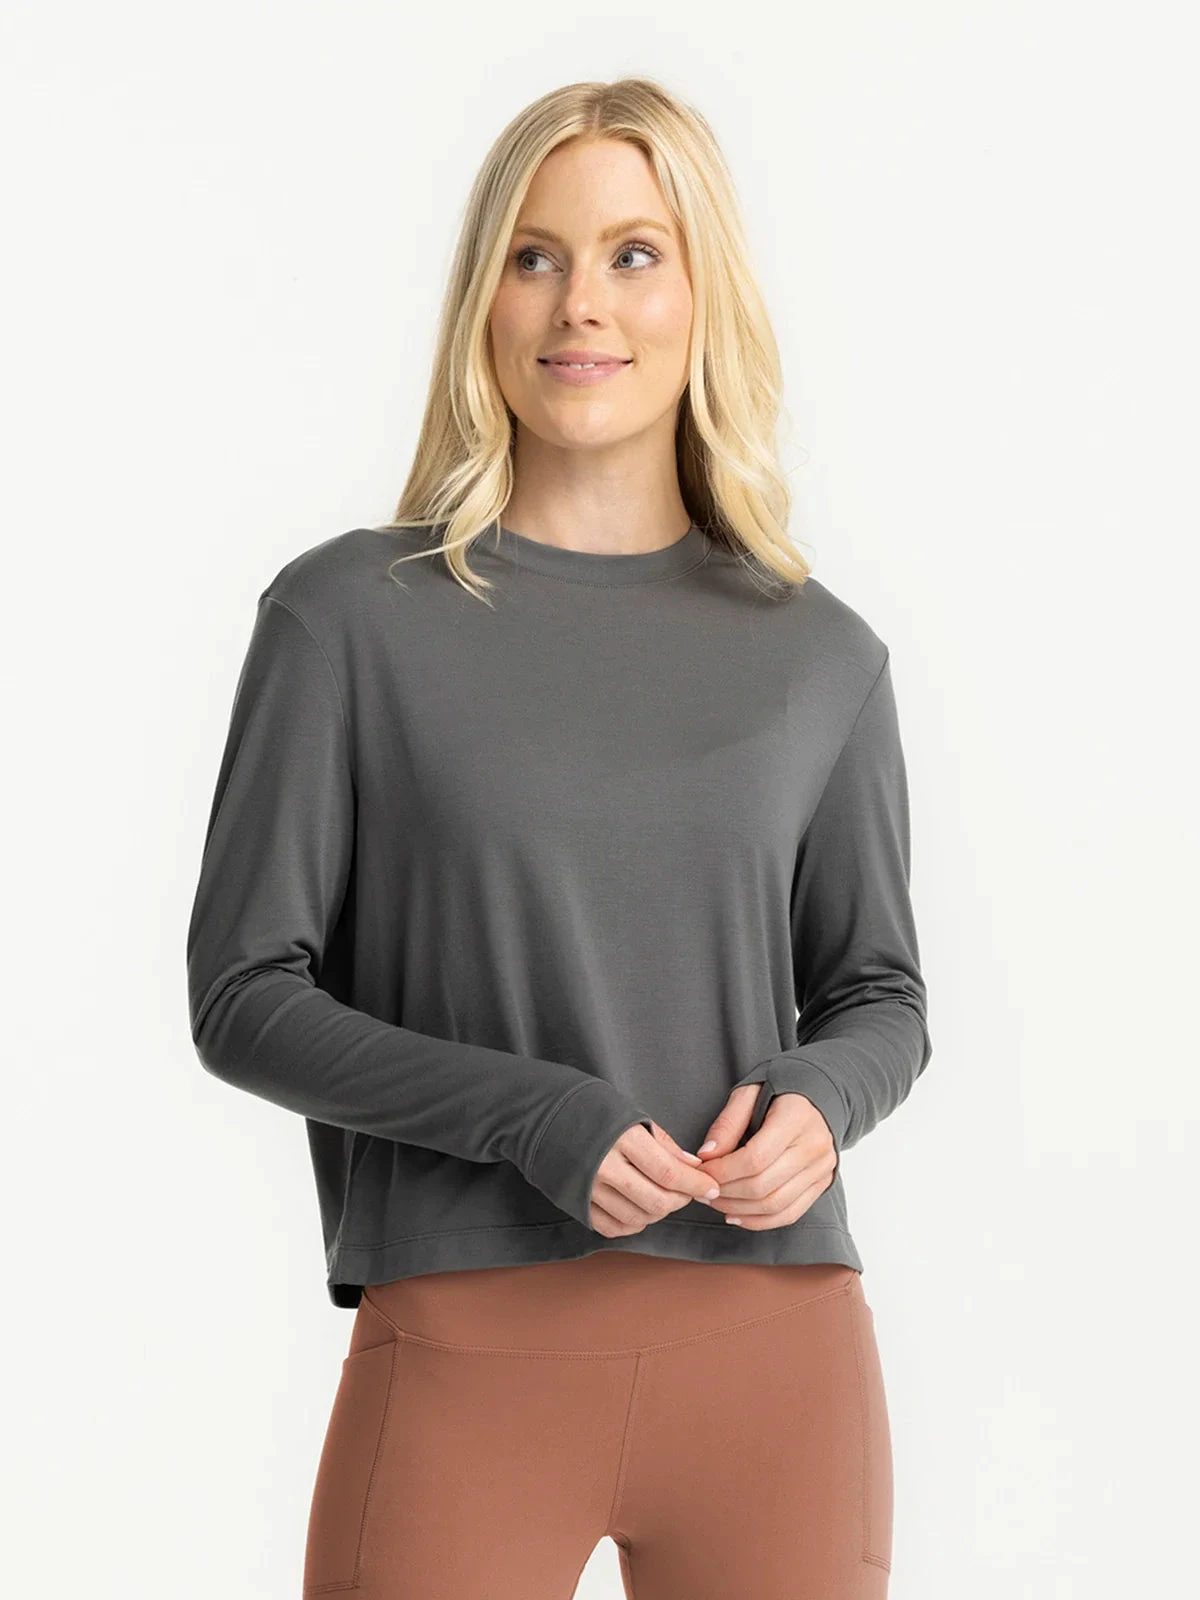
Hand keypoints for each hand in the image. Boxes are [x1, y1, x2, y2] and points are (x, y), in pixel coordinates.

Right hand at [589, 1120, 721, 1236]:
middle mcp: (604, 1167)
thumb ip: (664, 1144)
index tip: (711, 1187)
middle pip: (656, 1201)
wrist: (543, 1115)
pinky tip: (640, 1208)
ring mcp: (589, 1189)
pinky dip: (633, 1223)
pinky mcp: (577, 1204)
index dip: (695, 1184)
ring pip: (637, 1218)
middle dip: (680, 1201)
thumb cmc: (591, 1108)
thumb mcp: (632, 1114)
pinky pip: (613, 1227)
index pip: (669, 1173)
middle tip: (689, 1192)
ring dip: (659, 1213)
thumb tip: (693, 1167)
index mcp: (622, 1139)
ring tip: (664, 1197)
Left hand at [692, 1086, 836, 1229]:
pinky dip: (760, 1221)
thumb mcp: (748, 1093)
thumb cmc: (778, 1092)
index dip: (723, 1171)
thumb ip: (727, 1123)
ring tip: (715, 1202)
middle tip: (702, 1189)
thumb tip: (706, 1156)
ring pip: (775, 1204)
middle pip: (763, 1185)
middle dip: (726, 1193)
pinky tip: (737, 1215)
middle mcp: (815, 1146)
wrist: (817, 1096)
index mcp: (797, 1118)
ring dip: (739, 1209)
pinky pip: (790, 1213)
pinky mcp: (822, 1184)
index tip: (701, 1171)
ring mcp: (822, 1168)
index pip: (755, 1158)